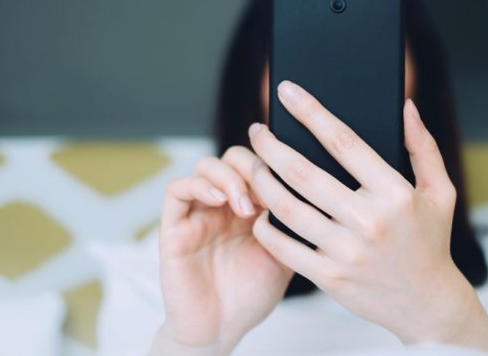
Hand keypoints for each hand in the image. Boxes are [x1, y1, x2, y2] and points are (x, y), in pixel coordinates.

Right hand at [150, 147, 292, 355]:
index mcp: (251, 207)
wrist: (221, 329)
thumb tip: (313, 192)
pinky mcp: (174, 227)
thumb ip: (292, 223)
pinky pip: (176, 190)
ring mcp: (198, 213)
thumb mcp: (285, 254)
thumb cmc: (250, 294)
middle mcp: (223, 205)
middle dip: (253, 167)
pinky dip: (198, 185)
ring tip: (245, 206)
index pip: (259, 164)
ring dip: (229, 177)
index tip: (289, 186)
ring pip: (206, 166)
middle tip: (267, 194)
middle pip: (234, 158)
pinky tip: (218, 200)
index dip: (274, 166)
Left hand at [247, 80, 487, 354]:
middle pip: (304, 173)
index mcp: (394, 194)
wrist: (427, 305)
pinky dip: (266, 227)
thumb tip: (406, 106)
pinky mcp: (330, 278)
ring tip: (251, 165)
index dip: (311, 112)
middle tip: (257, 131)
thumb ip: (423, 147)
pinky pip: (285, 248)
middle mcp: (369, 221)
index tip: (287, 91)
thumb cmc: (431, 241)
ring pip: (288, 208)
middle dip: (271, 146)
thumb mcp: (440, 191)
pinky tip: (257, 210)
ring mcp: (347, 252)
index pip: (343, 142)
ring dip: (261, 182)